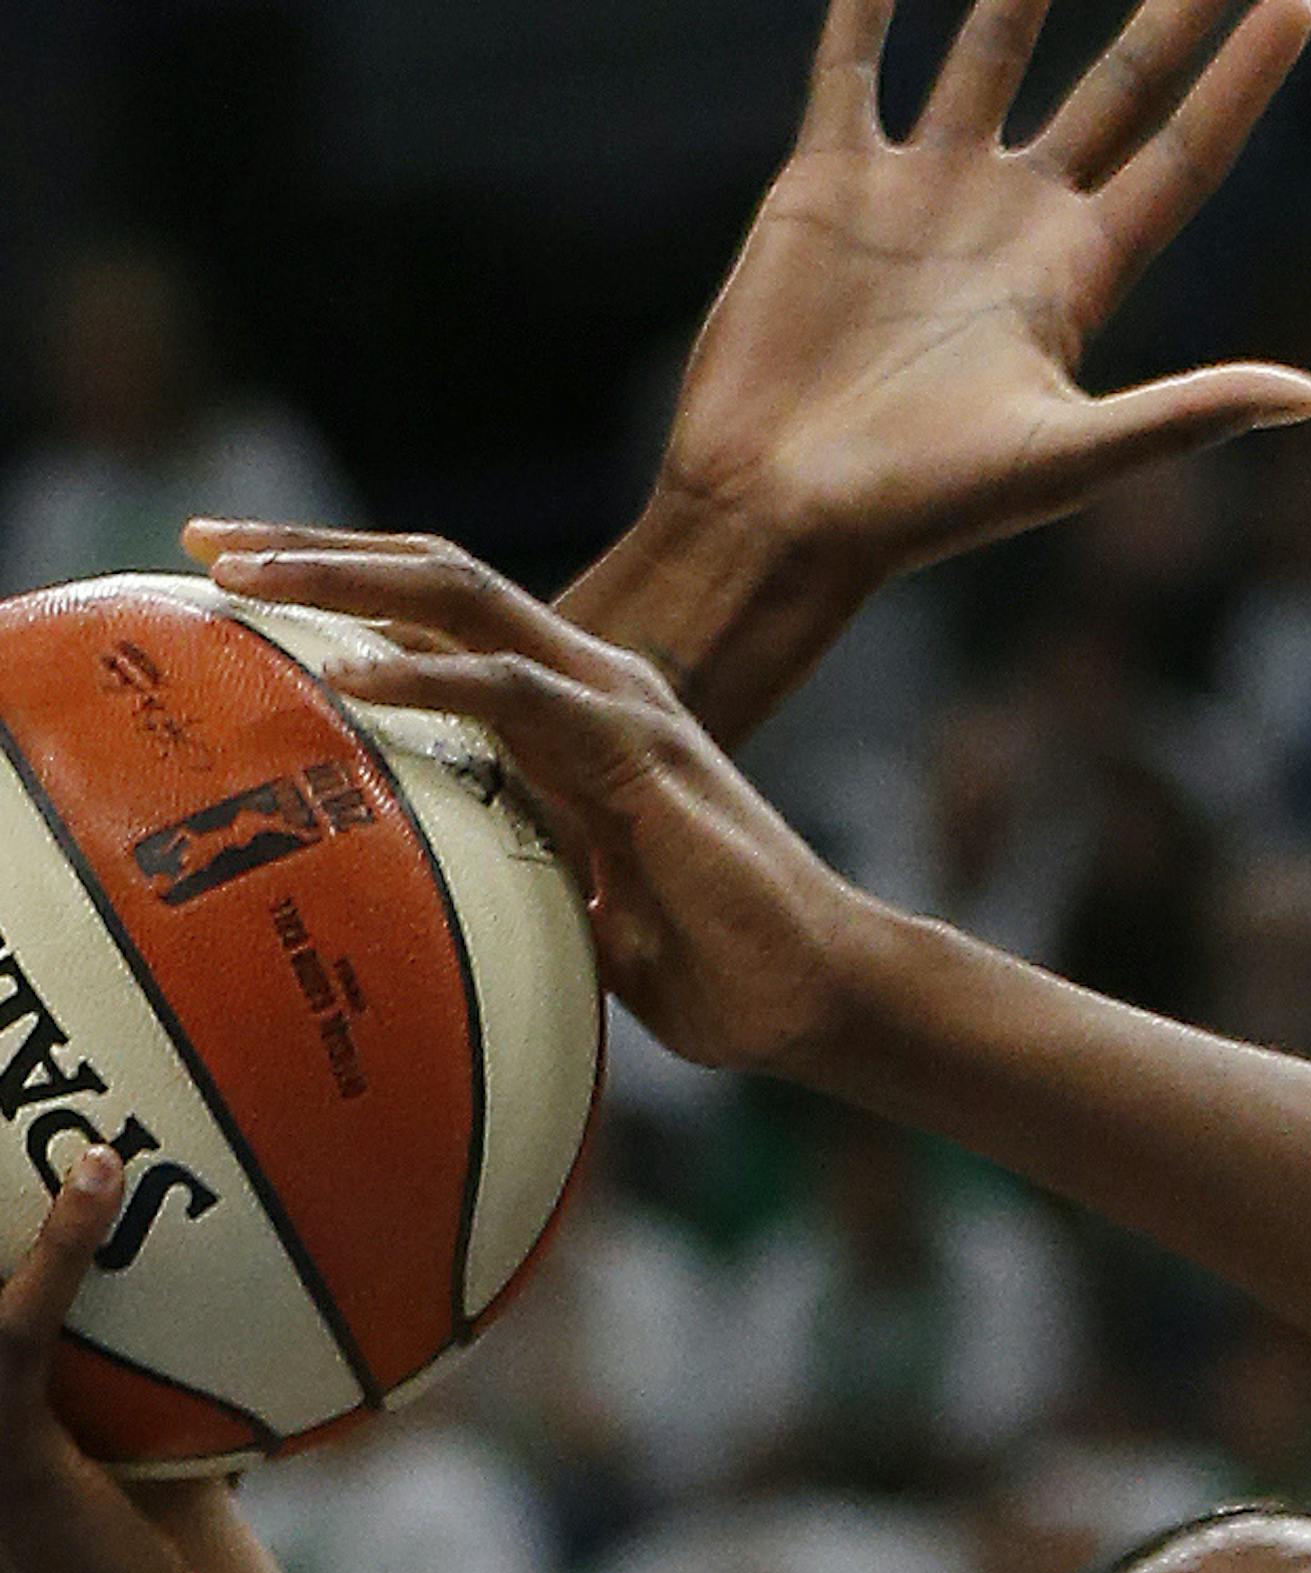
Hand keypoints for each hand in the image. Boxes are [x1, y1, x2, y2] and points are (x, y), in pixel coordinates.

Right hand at [0, 1158, 216, 1572]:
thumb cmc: (144, 1568)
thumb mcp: (148, 1457)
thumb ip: (164, 1375)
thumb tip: (251, 1303)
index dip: (0, 1232)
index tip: (18, 1134)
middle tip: (7, 1075)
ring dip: (5, 1196)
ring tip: (73, 1122)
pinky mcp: (5, 1442)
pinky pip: (19, 1324)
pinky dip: (62, 1248)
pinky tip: (104, 1181)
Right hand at [192, 0, 1310, 732]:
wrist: (778, 512)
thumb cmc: (922, 508)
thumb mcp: (1066, 462)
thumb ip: (1185, 417)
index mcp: (1073, 280)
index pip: (1181, 157)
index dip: (1240, 82)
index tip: (1298, 2)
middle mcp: (1009, 222)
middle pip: (1113, 86)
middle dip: (1168, 8)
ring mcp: (921, 193)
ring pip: (990, 47)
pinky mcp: (828, 182)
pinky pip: (854, 59)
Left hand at [192, 554, 869, 1068]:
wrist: (816, 996)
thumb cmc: (712, 974)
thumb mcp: (575, 920)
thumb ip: (510, 880)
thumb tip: (417, 908)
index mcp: (572, 710)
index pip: (441, 615)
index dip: (340, 587)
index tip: (231, 588)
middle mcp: (591, 681)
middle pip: (432, 574)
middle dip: (312, 550)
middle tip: (203, 546)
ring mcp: (616, 703)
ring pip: (459, 598)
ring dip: (343, 582)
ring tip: (243, 582)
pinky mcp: (634, 747)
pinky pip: (511, 691)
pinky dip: (425, 676)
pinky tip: (350, 678)